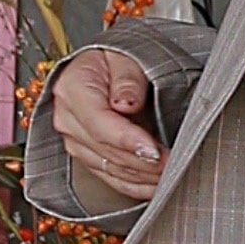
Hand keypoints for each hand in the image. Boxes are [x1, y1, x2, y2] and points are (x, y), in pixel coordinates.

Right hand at [50, 43, 163, 206]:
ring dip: (142, 176)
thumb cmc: (114, 60)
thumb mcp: (124, 57)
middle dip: (143, 162)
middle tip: (175, 163)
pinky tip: (156, 185)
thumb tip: (126, 103)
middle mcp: (69, 119)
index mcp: (73, 90)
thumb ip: (127, 79)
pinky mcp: (87, 156)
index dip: (128, 141)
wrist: (102, 68)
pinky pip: (110, 177)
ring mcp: (75, 141)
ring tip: (172, 174)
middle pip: (107, 151)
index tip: (155, 151)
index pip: (100, 124)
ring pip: (110, 169)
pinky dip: (135, 185)